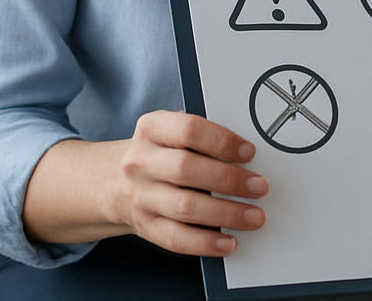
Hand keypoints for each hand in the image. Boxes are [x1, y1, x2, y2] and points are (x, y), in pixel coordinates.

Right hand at [111, 110, 269, 255]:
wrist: (112, 181)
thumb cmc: (159, 153)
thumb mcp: (170, 132)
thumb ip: (203, 137)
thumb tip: (248, 155)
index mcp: (152, 128)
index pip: (188, 130)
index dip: (222, 141)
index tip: (250, 153)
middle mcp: (141, 162)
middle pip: (187, 169)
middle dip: (229, 179)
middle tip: (260, 187)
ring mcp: (140, 196)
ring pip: (184, 206)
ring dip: (225, 213)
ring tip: (254, 216)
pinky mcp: (145, 226)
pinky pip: (175, 238)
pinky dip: (205, 243)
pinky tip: (228, 242)